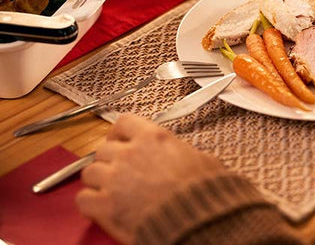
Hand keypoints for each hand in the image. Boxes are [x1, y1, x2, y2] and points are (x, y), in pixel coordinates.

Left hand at [76, 113, 223, 244]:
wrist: (195, 220)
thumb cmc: (203, 193)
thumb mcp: (203, 161)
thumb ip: (184, 153)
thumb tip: (188, 158)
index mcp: (153, 138)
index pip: (124, 122)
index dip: (120, 133)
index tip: (121, 140)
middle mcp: (129, 153)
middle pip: (103, 149)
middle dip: (110, 160)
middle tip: (119, 172)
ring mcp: (114, 179)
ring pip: (90, 172)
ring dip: (99, 181)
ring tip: (111, 191)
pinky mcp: (105, 205)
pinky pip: (83, 199)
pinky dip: (90, 204)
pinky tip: (102, 208)